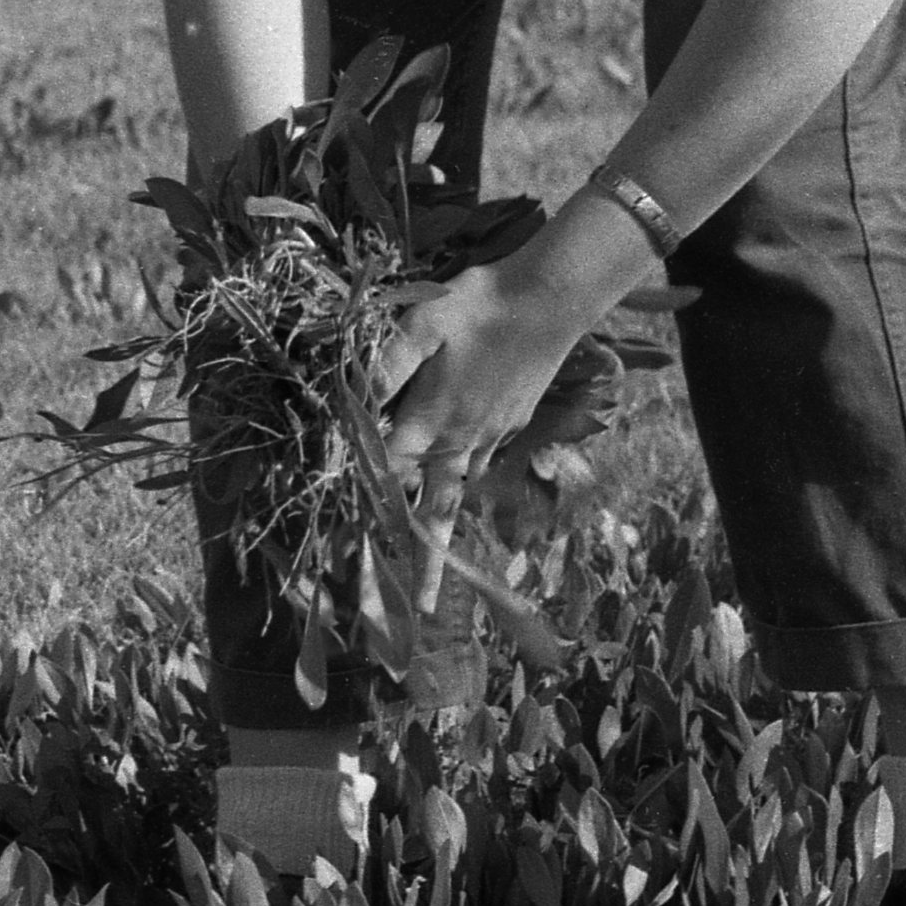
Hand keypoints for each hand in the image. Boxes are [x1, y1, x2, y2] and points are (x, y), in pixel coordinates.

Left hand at [372, 246, 608, 537]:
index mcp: (432, 420)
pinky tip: (454, 475)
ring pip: (459, 489)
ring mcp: (493, 433)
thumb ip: (385, 368)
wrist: (553, 298)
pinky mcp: (513, 421)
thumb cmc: (480, 306)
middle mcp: (463, 439)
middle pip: (437, 510)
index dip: (368, 508)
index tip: (355, 551)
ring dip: (444, 523)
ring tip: (431, 560)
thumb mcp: (420, 324)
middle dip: (427, 561)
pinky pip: (480, 461)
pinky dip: (463, 478)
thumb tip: (353, 406)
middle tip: (423, 607)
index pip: (390, 475)